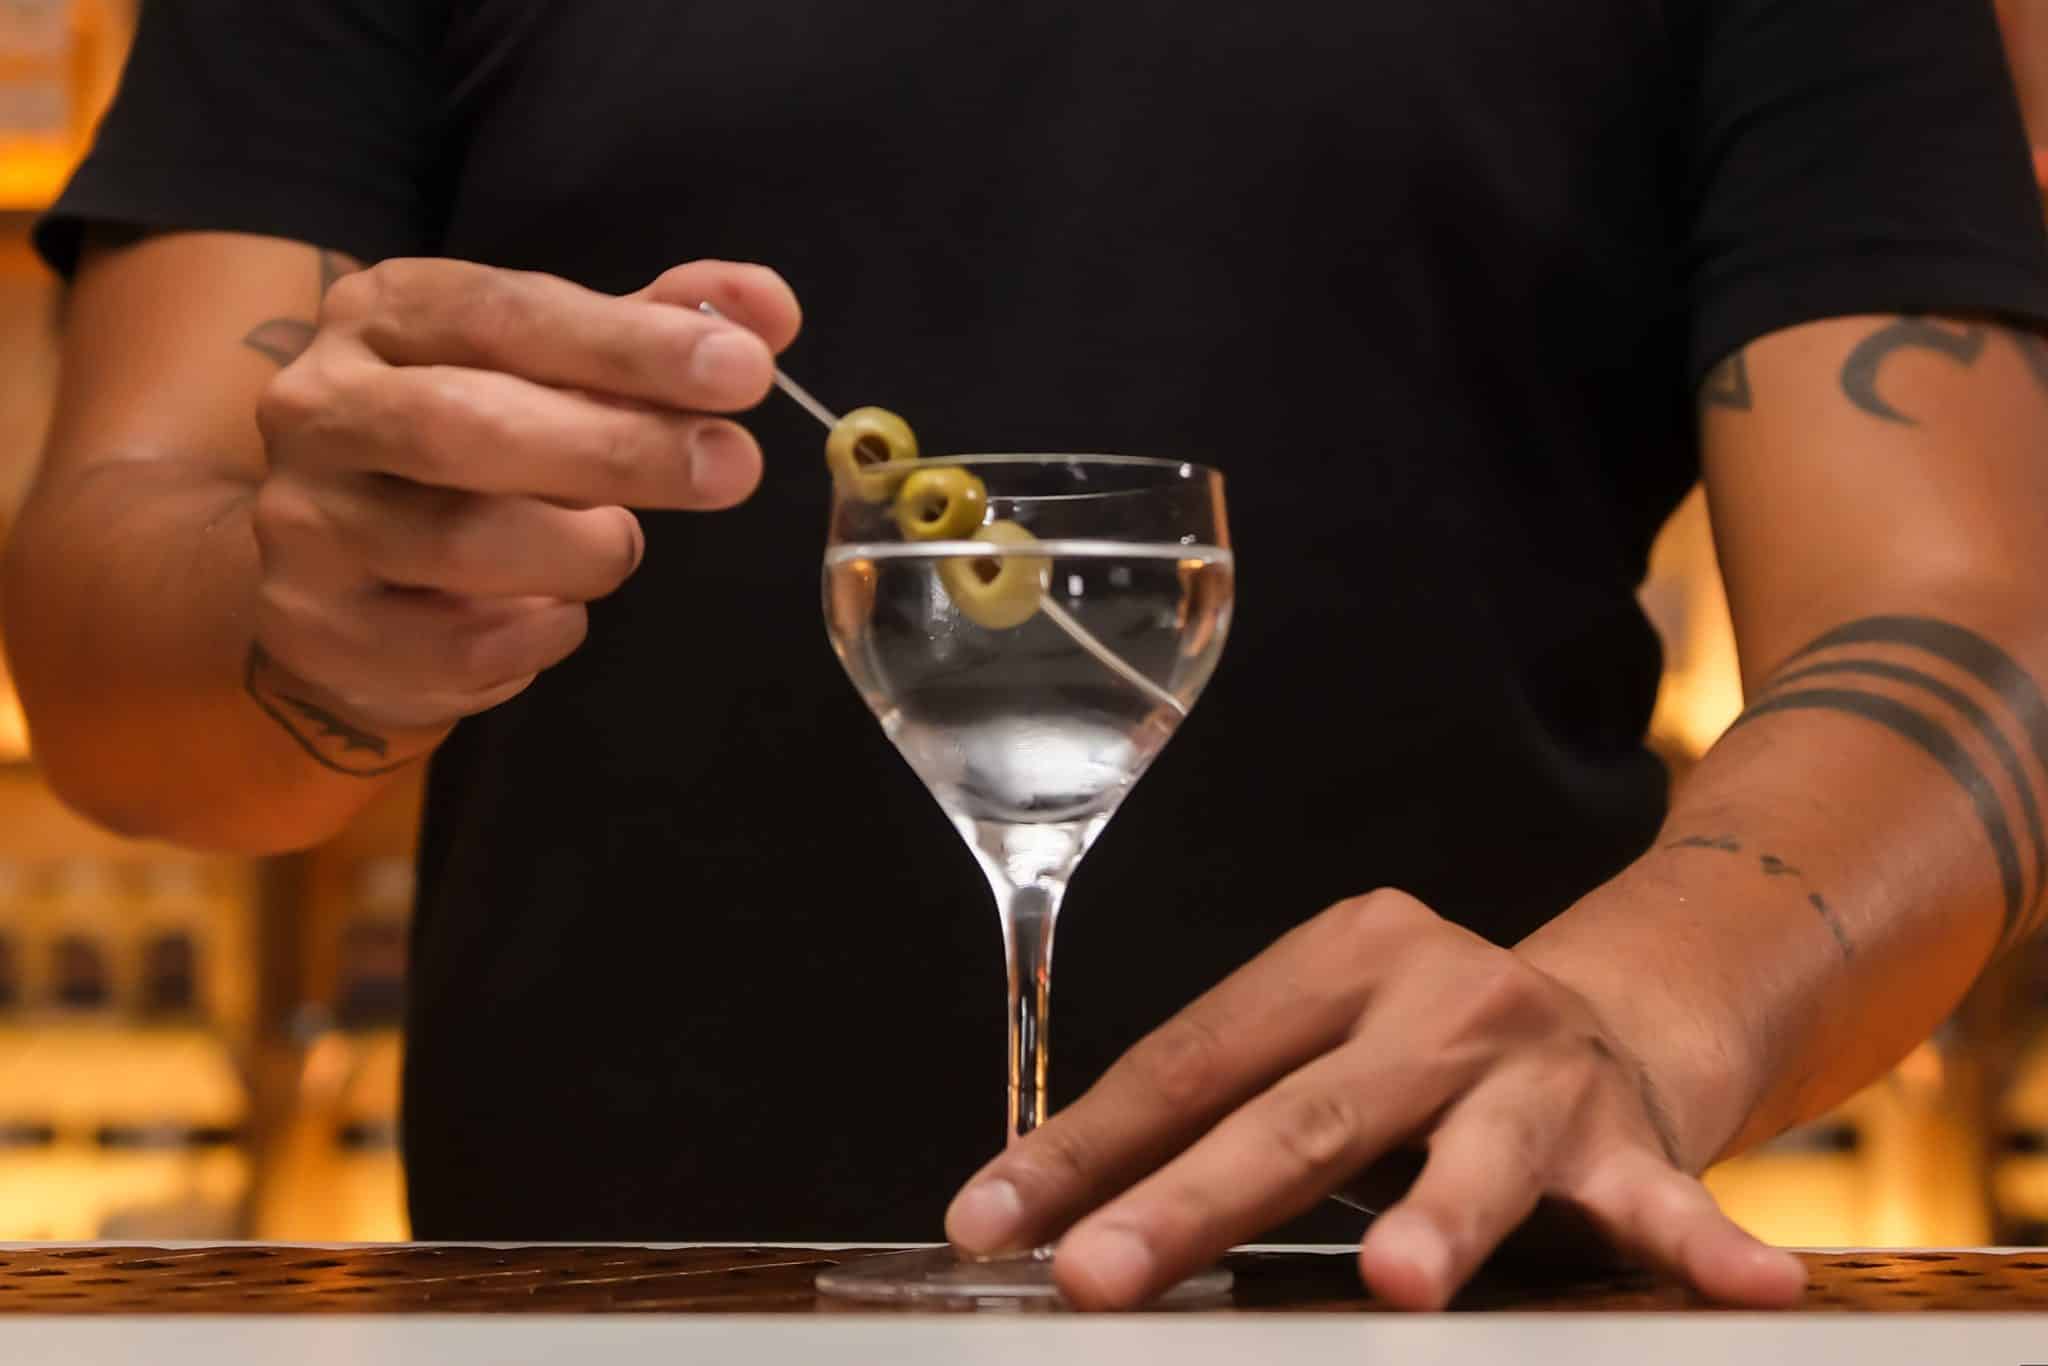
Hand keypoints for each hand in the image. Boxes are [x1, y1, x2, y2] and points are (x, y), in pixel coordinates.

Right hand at [250, 258, 799, 732]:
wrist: (341, 571)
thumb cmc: (476, 451)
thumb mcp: (555, 371)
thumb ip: (654, 333)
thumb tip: (768, 308)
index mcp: (384, 315)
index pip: (506, 313)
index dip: (628, 343)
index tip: (744, 368)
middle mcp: (323, 406)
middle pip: (468, 425)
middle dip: (617, 448)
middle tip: (732, 466)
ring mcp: (307, 521)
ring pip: (463, 541)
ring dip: (581, 550)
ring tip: (617, 543)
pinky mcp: (316, 626)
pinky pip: (461, 642)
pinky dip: (540, 632)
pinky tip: (555, 610)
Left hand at [945, 890, 1807, 1309]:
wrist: (1605, 1013)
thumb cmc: (1416, 1054)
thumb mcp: (1318, 1046)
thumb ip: (1213, 1114)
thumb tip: (1043, 1215)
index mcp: (1335, 959)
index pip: (1189, 1059)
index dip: (1083, 1147)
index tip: (990, 1224)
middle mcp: (1435, 999)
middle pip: (1299, 1114)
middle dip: (1191, 1203)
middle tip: (1100, 1274)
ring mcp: (1539, 1066)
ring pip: (1477, 1154)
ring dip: (1443, 1220)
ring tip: (1404, 1282)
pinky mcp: (1632, 1133)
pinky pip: (1667, 1203)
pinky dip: (1702, 1247)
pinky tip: (1751, 1290)